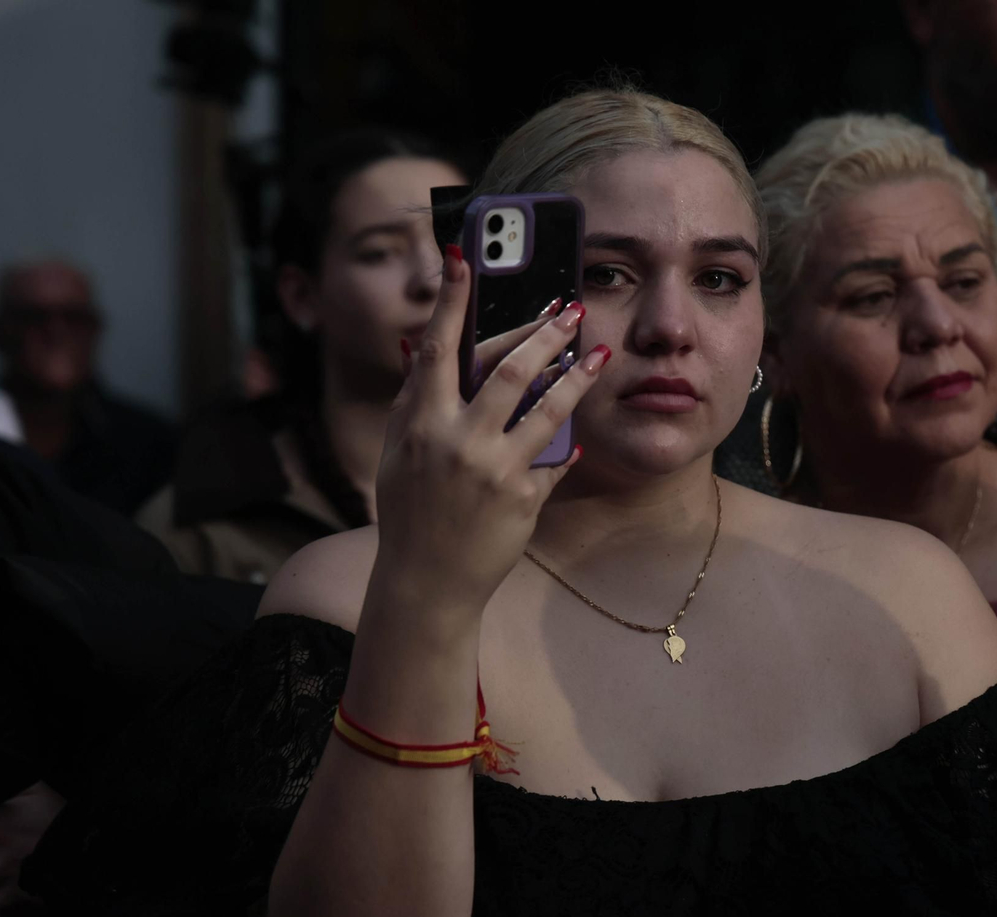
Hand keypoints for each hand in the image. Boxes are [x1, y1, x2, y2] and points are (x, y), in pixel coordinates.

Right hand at [374, 245, 609, 608]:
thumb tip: (422, 348)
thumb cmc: (409, 510)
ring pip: (546, 409)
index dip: (451, 301)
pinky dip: (568, 441)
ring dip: (576, 375)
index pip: (438, 349)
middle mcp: (458, 441)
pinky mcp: (522, 498)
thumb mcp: (399, 453)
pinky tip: (583, 428)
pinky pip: (553, 458)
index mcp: (422, 422)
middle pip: (509, 371)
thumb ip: (415, 401)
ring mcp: (494, 470)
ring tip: (598, 350)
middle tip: (569, 307)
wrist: (425, 579)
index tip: (464, 257)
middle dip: (543, 333)